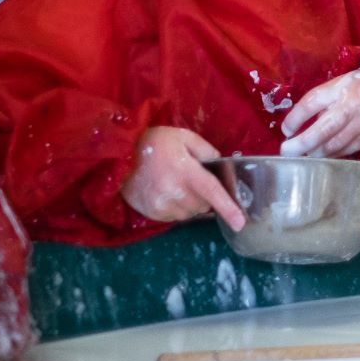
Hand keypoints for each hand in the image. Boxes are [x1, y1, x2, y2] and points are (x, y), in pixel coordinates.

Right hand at [120, 127, 245, 229]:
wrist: (118, 154)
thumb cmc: (155, 142)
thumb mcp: (184, 137)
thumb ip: (206, 151)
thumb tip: (220, 166)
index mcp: (185, 171)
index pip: (212, 192)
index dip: (228, 208)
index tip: (241, 223)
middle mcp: (173, 192)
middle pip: (204, 205)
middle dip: (206, 196)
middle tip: (193, 180)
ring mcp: (160, 205)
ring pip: (190, 213)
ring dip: (192, 203)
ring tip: (179, 185)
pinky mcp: (150, 213)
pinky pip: (175, 217)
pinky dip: (178, 208)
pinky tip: (168, 193)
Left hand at [280, 67, 359, 157]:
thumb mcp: (340, 84)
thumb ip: (321, 101)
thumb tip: (299, 126)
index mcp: (341, 89)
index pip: (311, 103)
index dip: (295, 119)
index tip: (286, 130)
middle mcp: (352, 107)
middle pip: (322, 131)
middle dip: (301, 145)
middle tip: (286, 152)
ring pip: (335, 146)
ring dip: (316, 154)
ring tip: (303, 157)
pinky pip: (350, 150)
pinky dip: (334, 156)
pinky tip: (324, 157)